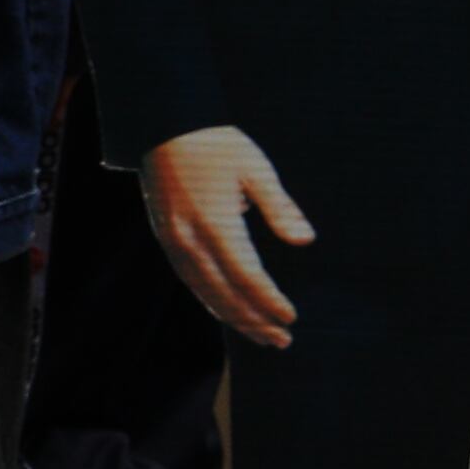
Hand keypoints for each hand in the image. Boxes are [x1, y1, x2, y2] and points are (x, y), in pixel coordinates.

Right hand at [139, 127, 312, 347]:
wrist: (164, 128)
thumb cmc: (217, 144)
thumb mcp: (256, 169)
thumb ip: (279, 207)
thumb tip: (305, 240)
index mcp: (215, 223)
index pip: (247, 276)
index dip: (269, 301)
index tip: (291, 317)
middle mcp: (190, 240)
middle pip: (224, 293)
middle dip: (253, 320)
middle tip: (282, 340)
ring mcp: (174, 242)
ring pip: (204, 292)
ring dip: (232, 317)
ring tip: (260, 335)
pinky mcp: (167, 239)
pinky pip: (190, 280)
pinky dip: (211, 300)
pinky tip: (229, 310)